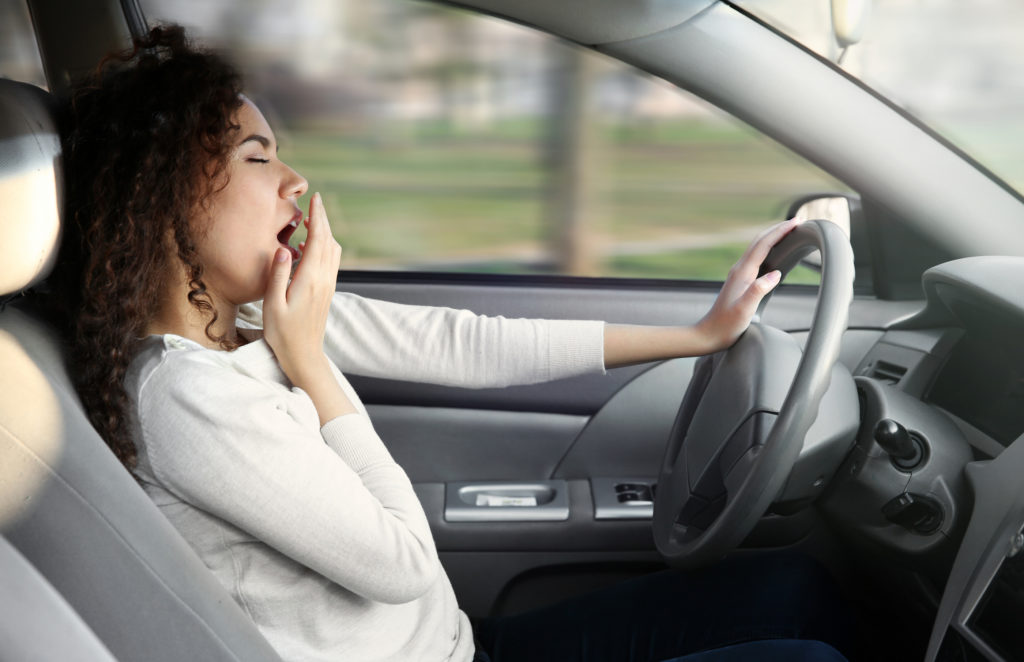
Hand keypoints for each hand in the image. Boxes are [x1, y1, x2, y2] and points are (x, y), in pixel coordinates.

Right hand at [263, 192, 342, 385]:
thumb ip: (278, 274)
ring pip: (333, 250)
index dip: (318, 217)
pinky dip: (326, 245)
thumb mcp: (272, 303)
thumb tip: (284, 248)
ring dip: (326, 231)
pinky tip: (312, 244)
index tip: (315, 199)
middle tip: (315, 201)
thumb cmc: (283, 332)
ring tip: (313, 219)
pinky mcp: (327, 290)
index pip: (318, 239)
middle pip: (329, 240)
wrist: (304, 355)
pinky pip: (332, 261)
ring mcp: (328, 285)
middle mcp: (324, 279)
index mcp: (310, 279)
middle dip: (323, 219)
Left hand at [694, 219, 800, 351]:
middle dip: (778, 229)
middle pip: (759, 241)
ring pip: (757, 248)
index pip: (764, 244)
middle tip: (797, 221)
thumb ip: (758, 291)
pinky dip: (767, 248)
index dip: (780, 231)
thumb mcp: (744, 310)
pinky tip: (774, 252)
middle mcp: (739, 269)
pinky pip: (756, 257)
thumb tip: (776, 274)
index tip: (797, 221)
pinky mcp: (740, 281)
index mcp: (742, 272)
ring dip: (773, 236)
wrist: (709, 334)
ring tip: (789, 231)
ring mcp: (739, 274)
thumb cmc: (726, 325)